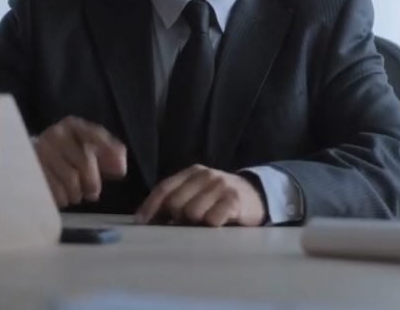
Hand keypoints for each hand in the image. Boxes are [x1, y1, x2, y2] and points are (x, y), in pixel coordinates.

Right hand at [33, 116, 127, 207]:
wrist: (26, 158)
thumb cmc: (65, 153)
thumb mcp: (87, 148)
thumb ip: (108, 154)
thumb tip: (120, 169)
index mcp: (72, 125)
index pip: (95, 135)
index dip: (109, 150)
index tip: (120, 171)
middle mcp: (56, 134)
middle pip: (84, 161)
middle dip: (93, 182)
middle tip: (93, 193)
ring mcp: (41, 150)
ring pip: (70, 178)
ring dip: (77, 192)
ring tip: (77, 196)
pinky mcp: (31, 168)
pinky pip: (54, 188)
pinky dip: (63, 198)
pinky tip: (63, 198)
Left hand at [134, 165, 266, 226]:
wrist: (257, 196)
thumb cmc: (220, 198)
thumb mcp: (198, 191)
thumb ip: (177, 198)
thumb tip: (148, 219)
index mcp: (193, 172)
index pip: (165, 188)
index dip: (150, 206)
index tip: (141, 223)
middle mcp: (206, 175)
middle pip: (175, 202)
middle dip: (175, 218)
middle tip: (184, 225)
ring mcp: (221, 186)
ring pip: (192, 213)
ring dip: (194, 224)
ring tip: (203, 224)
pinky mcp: (234, 200)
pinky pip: (211, 220)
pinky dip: (211, 227)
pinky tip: (217, 225)